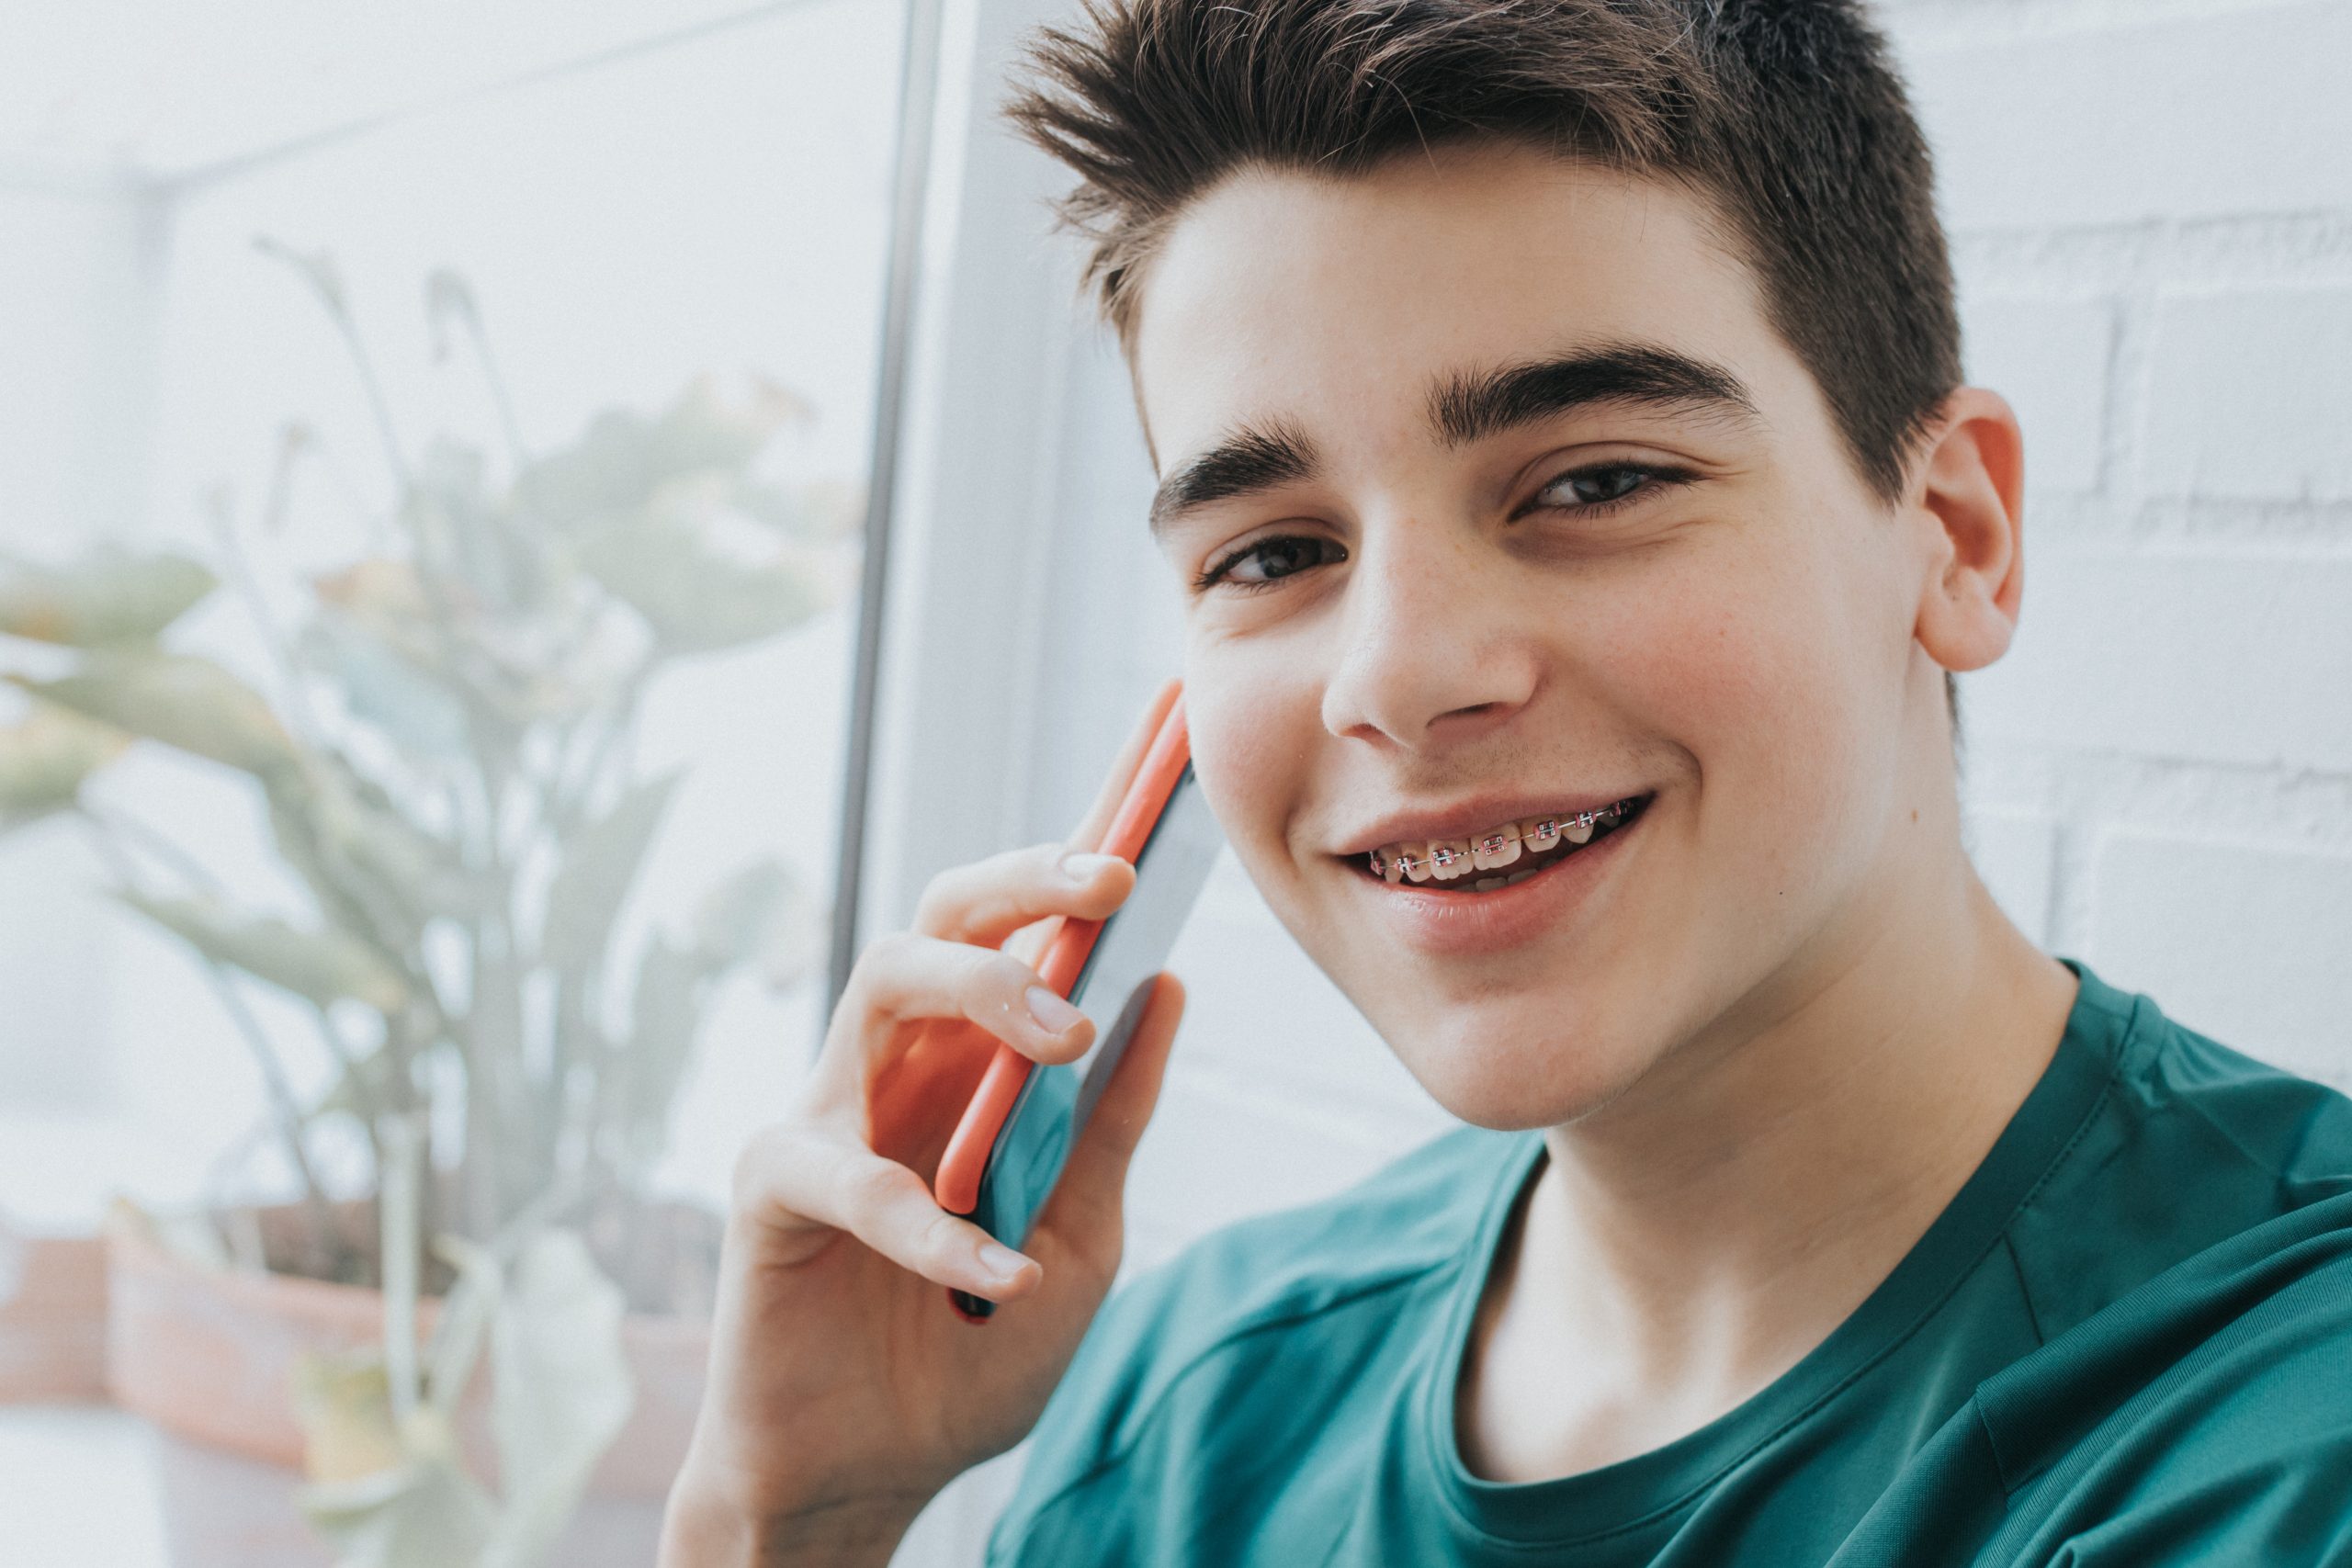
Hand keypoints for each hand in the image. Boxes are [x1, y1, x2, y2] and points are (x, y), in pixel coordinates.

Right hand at [660, 684, 1188, 1566]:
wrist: (868, 1475)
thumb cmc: (969, 1353)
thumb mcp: (1080, 1238)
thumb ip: (1113, 1122)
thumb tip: (1171, 987)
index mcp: (966, 1066)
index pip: (1008, 934)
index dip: (1063, 872)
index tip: (1149, 831)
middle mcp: (893, 1068)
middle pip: (936, 916)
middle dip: (1022, 881)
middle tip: (1111, 881)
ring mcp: (825, 1119)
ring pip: (880, 984)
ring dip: (982, 989)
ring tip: (1066, 1038)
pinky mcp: (773, 1195)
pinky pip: (854, 1178)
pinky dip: (936, 1227)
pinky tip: (1001, 1273)